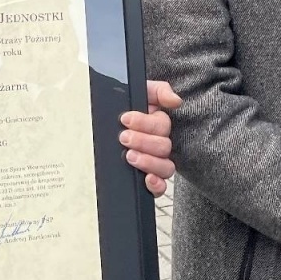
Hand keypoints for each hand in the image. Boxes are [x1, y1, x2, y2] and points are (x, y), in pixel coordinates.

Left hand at [120, 80, 179, 196]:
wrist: (104, 118)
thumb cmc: (125, 106)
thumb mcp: (141, 92)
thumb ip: (159, 90)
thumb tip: (176, 101)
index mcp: (159, 125)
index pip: (162, 126)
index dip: (145, 123)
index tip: (126, 119)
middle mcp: (160, 145)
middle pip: (164, 147)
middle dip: (143, 141)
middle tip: (124, 137)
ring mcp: (155, 163)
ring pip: (166, 167)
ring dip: (149, 162)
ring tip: (129, 156)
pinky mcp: (148, 180)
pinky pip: (161, 188)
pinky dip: (157, 185)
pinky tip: (147, 179)